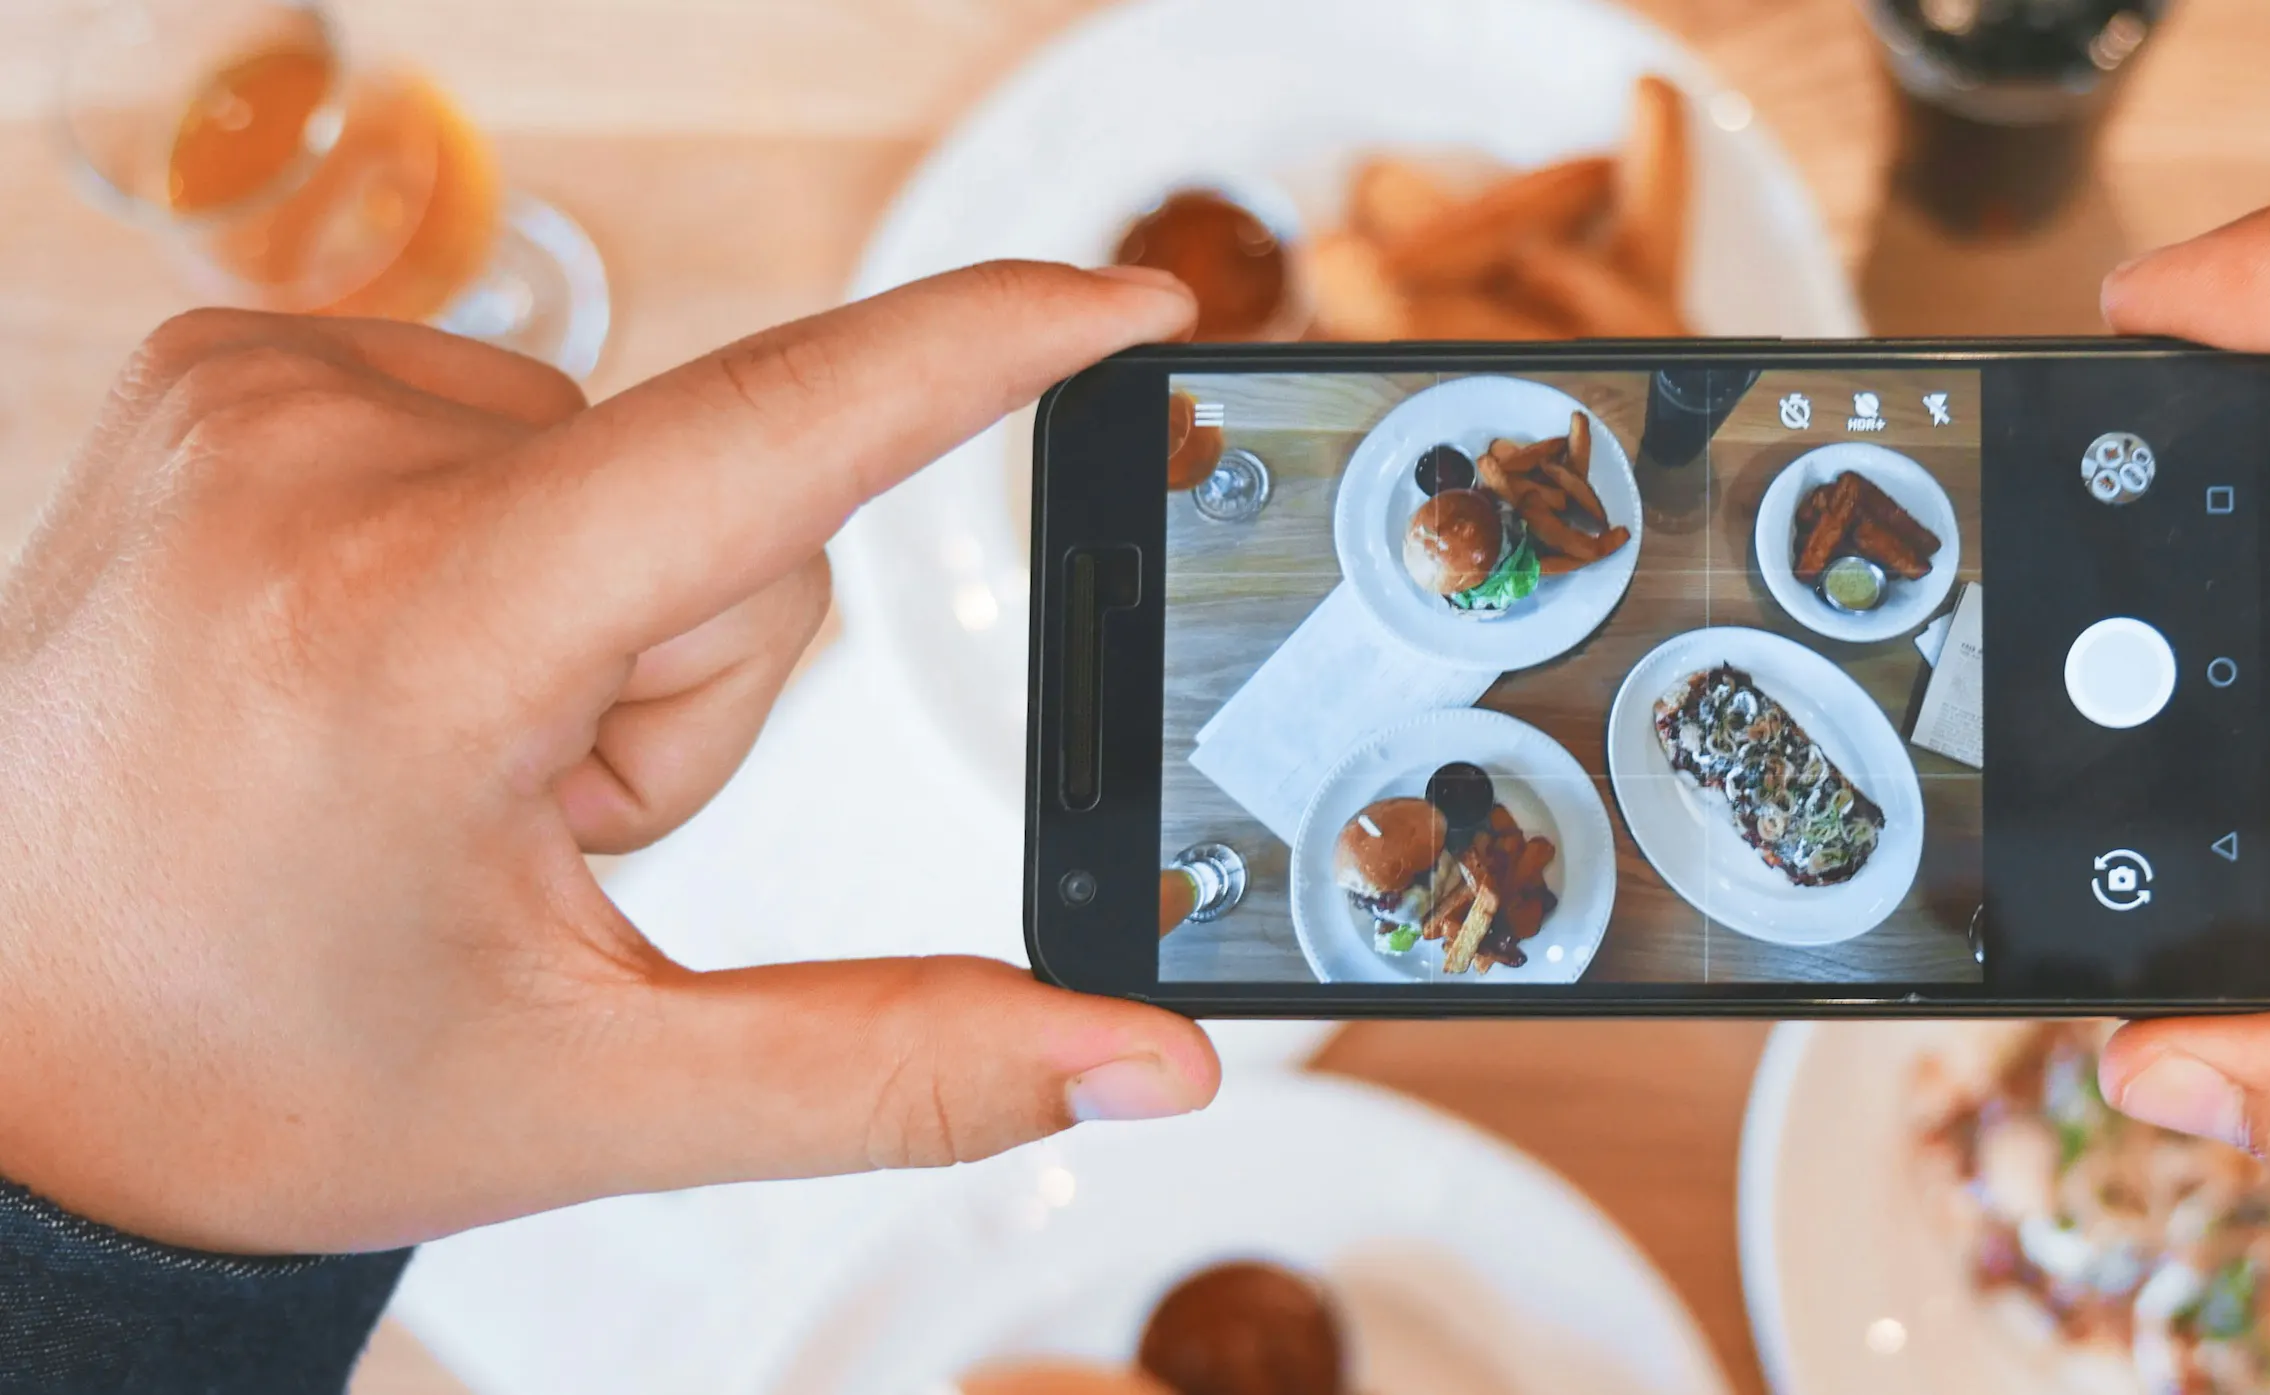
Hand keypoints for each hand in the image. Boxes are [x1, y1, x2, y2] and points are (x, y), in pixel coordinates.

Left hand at [0, 262, 1221, 1254]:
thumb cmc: (246, 1073)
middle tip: (530, 824)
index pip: (773, 439)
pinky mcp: (228, 368)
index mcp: (412, 638)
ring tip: (435, 756)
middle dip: (694, 680)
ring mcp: (254, 396)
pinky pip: (509, 420)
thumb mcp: (594, 1097)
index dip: (984, 351)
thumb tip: (1146, 1066)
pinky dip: (503, 550)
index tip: (1134, 300)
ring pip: (631, 464)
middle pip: (729, 511)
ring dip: (597, 620)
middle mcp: (314, 465)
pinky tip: (384, 670)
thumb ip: (903, 1069)